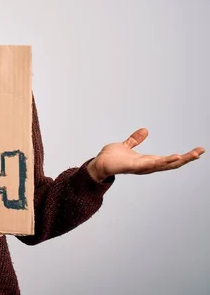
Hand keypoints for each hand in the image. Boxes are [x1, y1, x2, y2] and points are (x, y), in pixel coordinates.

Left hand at [87, 128, 204, 182]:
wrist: (98, 164)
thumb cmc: (111, 158)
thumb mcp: (126, 146)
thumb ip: (135, 140)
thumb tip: (145, 130)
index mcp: (148, 161)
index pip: (170, 159)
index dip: (183, 156)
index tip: (197, 151)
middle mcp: (147, 166)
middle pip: (171, 163)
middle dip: (187, 158)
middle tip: (201, 151)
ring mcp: (141, 167)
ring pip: (163, 165)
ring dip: (177, 160)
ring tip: (191, 155)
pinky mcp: (132, 166)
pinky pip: (149, 165)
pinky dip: (161, 161)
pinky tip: (172, 157)